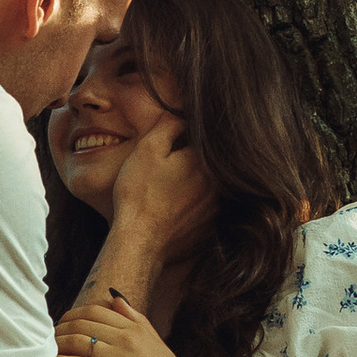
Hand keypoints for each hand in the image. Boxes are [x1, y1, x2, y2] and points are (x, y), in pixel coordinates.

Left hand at [56, 289, 205, 356]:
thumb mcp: (156, 345)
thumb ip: (136, 320)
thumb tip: (115, 298)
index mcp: (137, 329)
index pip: (96, 309)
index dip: (73, 314)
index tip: (62, 324)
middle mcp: (128, 339)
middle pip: (82, 323)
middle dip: (60, 328)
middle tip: (48, 339)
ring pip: (77, 341)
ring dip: (57, 345)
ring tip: (46, 353)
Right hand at [105, 111, 214, 263]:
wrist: (139, 242)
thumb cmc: (139, 194)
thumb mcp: (148, 150)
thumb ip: (169, 126)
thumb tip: (183, 114)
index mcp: (204, 162)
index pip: (202, 140)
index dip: (185, 139)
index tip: (171, 145)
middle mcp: (217, 185)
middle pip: (207, 164)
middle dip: (190, 162)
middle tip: (166, 169)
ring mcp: (215, 209)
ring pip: (208, 187)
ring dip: (193, 185)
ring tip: (168, 190)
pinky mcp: (209, 229)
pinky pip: (205, 211)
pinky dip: (192, 208)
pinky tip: (173, 209)